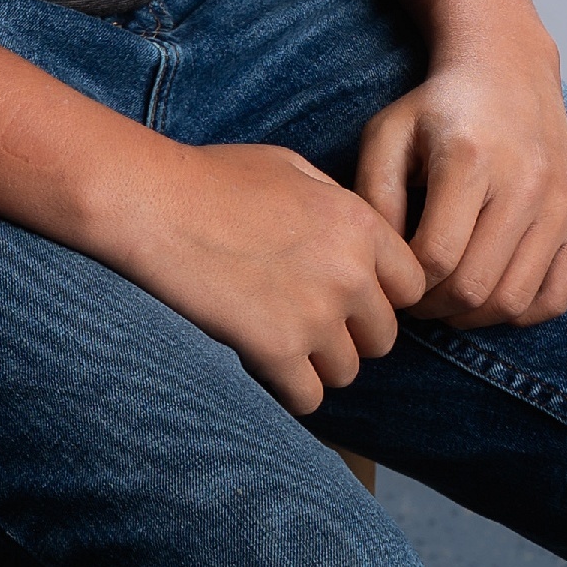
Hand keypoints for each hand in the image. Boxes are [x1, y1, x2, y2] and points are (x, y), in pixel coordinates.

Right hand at [104, 137, 429, 416]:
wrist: (155, 204)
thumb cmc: (215, 177)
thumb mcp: (292, 169)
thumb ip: (338, 205)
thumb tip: (359, 240)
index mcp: (359, 223)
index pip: (411, 286)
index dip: (382, 295)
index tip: (350, 297)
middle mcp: (350, 272)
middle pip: (383, 338)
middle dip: (351, 334)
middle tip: (306, 320)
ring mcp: (316, 315)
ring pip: (347, 372)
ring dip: (317, 363)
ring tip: (278, 337)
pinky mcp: (278, 351)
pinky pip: (309, 397)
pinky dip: (288, 389)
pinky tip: (261, 361)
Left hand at [355, 35, 566, 330]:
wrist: (509, 69)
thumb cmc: (440, 108)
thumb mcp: (389, 134)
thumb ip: (375, 197)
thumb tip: (387, 265)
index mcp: (470, 158)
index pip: (437, 256)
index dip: (409, 285)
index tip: (397, 279)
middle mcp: (525, 181)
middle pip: (476, 287)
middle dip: (436, 308)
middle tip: (418, 300)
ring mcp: (561, 203)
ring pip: (514, 300)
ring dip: (473, 317)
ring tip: (449, 299)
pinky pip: (555, 298)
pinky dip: (520, 313)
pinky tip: (492, 292)